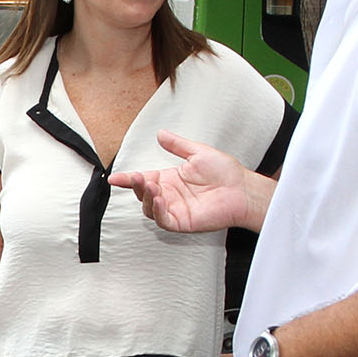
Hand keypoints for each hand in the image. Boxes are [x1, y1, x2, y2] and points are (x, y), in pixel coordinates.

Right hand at [110, 132, 265, 233]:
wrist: (243, 189)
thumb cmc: (226, 172)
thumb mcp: (198, 152)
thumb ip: (177, 145)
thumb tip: (160, 134)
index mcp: (171, 179)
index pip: (144, 179)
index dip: (128, 179)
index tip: (114, 177)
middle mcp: (170, 195)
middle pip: (143, 194)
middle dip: (136, 186)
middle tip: (136, 177)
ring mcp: (175, 210)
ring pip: (150, 208)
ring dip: (146, 197)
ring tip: (150, 185)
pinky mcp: (182, 222)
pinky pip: (163, 220)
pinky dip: (158, 211)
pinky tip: (160, 199)